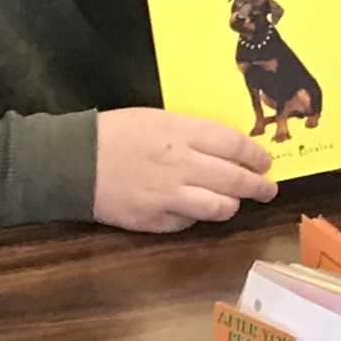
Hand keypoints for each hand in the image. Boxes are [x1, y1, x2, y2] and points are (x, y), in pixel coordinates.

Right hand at [92, 107, 275, 230]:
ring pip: (218, 208)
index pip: (235, 146)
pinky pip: (187, 222)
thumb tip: (226, 147)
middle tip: (267, 189)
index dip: (256, 156)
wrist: (73, 162)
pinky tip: (196, 209)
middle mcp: (183, 166)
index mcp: (184, 134)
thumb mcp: (159, 118)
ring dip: (232, 205)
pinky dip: (196, 216)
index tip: (265, 162)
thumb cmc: (115, 132)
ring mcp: (169, 196)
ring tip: (235, 202)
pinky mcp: (154, 220)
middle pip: (234, 180)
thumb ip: (193, 133)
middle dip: (258, 187)